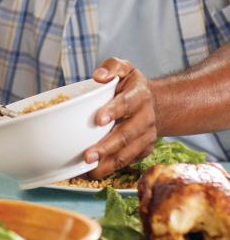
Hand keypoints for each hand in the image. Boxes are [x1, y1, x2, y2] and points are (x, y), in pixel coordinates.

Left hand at [83, 57, 156, 177]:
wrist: (152, 102)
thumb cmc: (129, 85)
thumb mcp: (123, 68)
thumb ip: (112, 67)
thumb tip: (99, 76)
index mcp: (140, 95)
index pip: (127, 103)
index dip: (114, 111)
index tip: (98, 119)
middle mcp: (146, 117)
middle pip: (127, 134)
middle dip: (107, 146)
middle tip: (88, 155)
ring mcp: (147, 136)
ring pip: (129, 152)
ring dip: (109, 163)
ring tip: (89, 169)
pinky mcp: (144, 150)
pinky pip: (128, 162)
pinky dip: (111, 169)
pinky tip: (93, 173)